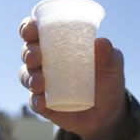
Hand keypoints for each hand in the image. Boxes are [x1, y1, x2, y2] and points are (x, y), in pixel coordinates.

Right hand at [18, 17, 127, 139]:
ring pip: (26, 76)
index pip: (36, 32)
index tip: (31, 29)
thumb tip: (101, 42)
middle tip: (36, 56)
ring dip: (29, 77)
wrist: (108, 112)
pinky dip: (36, 101)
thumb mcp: (113, 66)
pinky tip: (42, 102)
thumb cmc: (107, 80)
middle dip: (28, 52)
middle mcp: (45, 62)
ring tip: (40, 82)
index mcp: (58, 45)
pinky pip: (34, 102)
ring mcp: (42, 84)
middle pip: (27, 52)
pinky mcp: (43, 104)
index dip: (29, 28)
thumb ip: (109, 55)